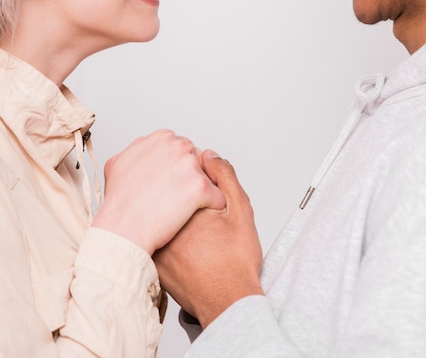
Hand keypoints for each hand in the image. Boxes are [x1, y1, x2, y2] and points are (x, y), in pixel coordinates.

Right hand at [92, 130, 225, 254]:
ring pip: (210, 178)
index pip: (184, 149)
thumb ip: (139, 149)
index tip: (170, 182)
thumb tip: (147, 147)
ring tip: (183, 207)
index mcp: (163, 138)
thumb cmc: (120, 201)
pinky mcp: (201, 187)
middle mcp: (179, 146)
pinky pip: (218, 197)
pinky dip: (212, 207)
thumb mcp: (119, 162)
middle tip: (177, 196)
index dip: (178, 168)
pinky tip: (196, 215)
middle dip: (191, 178)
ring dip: (201, 192)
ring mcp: (191, 166)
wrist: (123, 227)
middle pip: (199, 162)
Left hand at [153, 152, 263, 328]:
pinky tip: (192, 249)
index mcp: (182, 207)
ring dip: (178, 215)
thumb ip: (224, 177)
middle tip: (210, 225)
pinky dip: (170, 234)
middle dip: (187, 199)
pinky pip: (157, 235)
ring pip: (162, 215)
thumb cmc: (237, 261)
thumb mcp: (241, 211)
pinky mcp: (152, 259)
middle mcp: (161, 223)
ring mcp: (154, 243)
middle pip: (168, 195)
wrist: (229, 303)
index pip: (180, 177)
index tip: (214, 204)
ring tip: (203, 239)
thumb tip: (207, 155)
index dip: (200, 183)